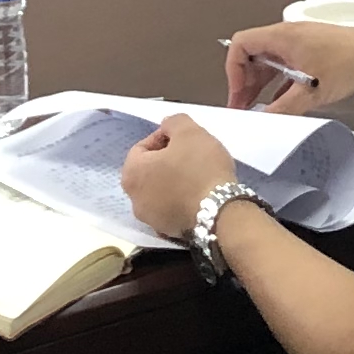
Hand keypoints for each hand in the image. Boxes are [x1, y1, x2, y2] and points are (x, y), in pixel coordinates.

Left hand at [120, 114, 237, 241]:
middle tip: (192, 154)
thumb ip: (173, 122)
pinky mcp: (169, 232)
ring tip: (198, 175)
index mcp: (132, 173)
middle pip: (150, 170)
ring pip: (161, 190)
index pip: (143, 146)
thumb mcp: (189, 132)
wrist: (221, 213)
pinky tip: (199, 194)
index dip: (165, 138)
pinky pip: (172, 208)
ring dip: (174, 181)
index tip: (186, 139)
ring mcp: (151, 219)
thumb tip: (168, 127)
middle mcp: (134, 199)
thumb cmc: (200, 169)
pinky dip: (181, 200)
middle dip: (168, 160)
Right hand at [221, 19, 353, 112]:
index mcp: (282, 37)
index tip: (238, 93)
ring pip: (270, 63)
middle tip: (243, 107)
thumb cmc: (350, 62)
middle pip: (253, 56)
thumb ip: (282, 109)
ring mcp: (301, 43)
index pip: (240, 45)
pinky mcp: (313, 52)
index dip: (233, 70)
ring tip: (258, 108)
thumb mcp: (311, 92)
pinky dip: (279, 84)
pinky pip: (286, 67)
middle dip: (245, 82)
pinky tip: (281, 103)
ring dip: (261, 85)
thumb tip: (263, 121)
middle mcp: (288, 36)